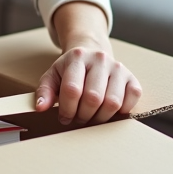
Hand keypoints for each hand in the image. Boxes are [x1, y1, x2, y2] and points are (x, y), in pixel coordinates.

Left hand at [35, 2, 141, 125]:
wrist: (91, 55)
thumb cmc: (70, 70)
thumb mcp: (52, 76)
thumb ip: (44, 91)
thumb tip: (40, 107)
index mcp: (77, 57)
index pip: (72, 90)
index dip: (67, 110)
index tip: (64, 117)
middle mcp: (100, 59)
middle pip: (93, 98)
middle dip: (83, 116)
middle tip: (78, 118)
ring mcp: (118, 68)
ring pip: (112, 102)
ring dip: (100, 117)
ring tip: (91, 117)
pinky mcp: (132, 78)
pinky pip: (131, 99)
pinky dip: (121, 111)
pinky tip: (108, 110)